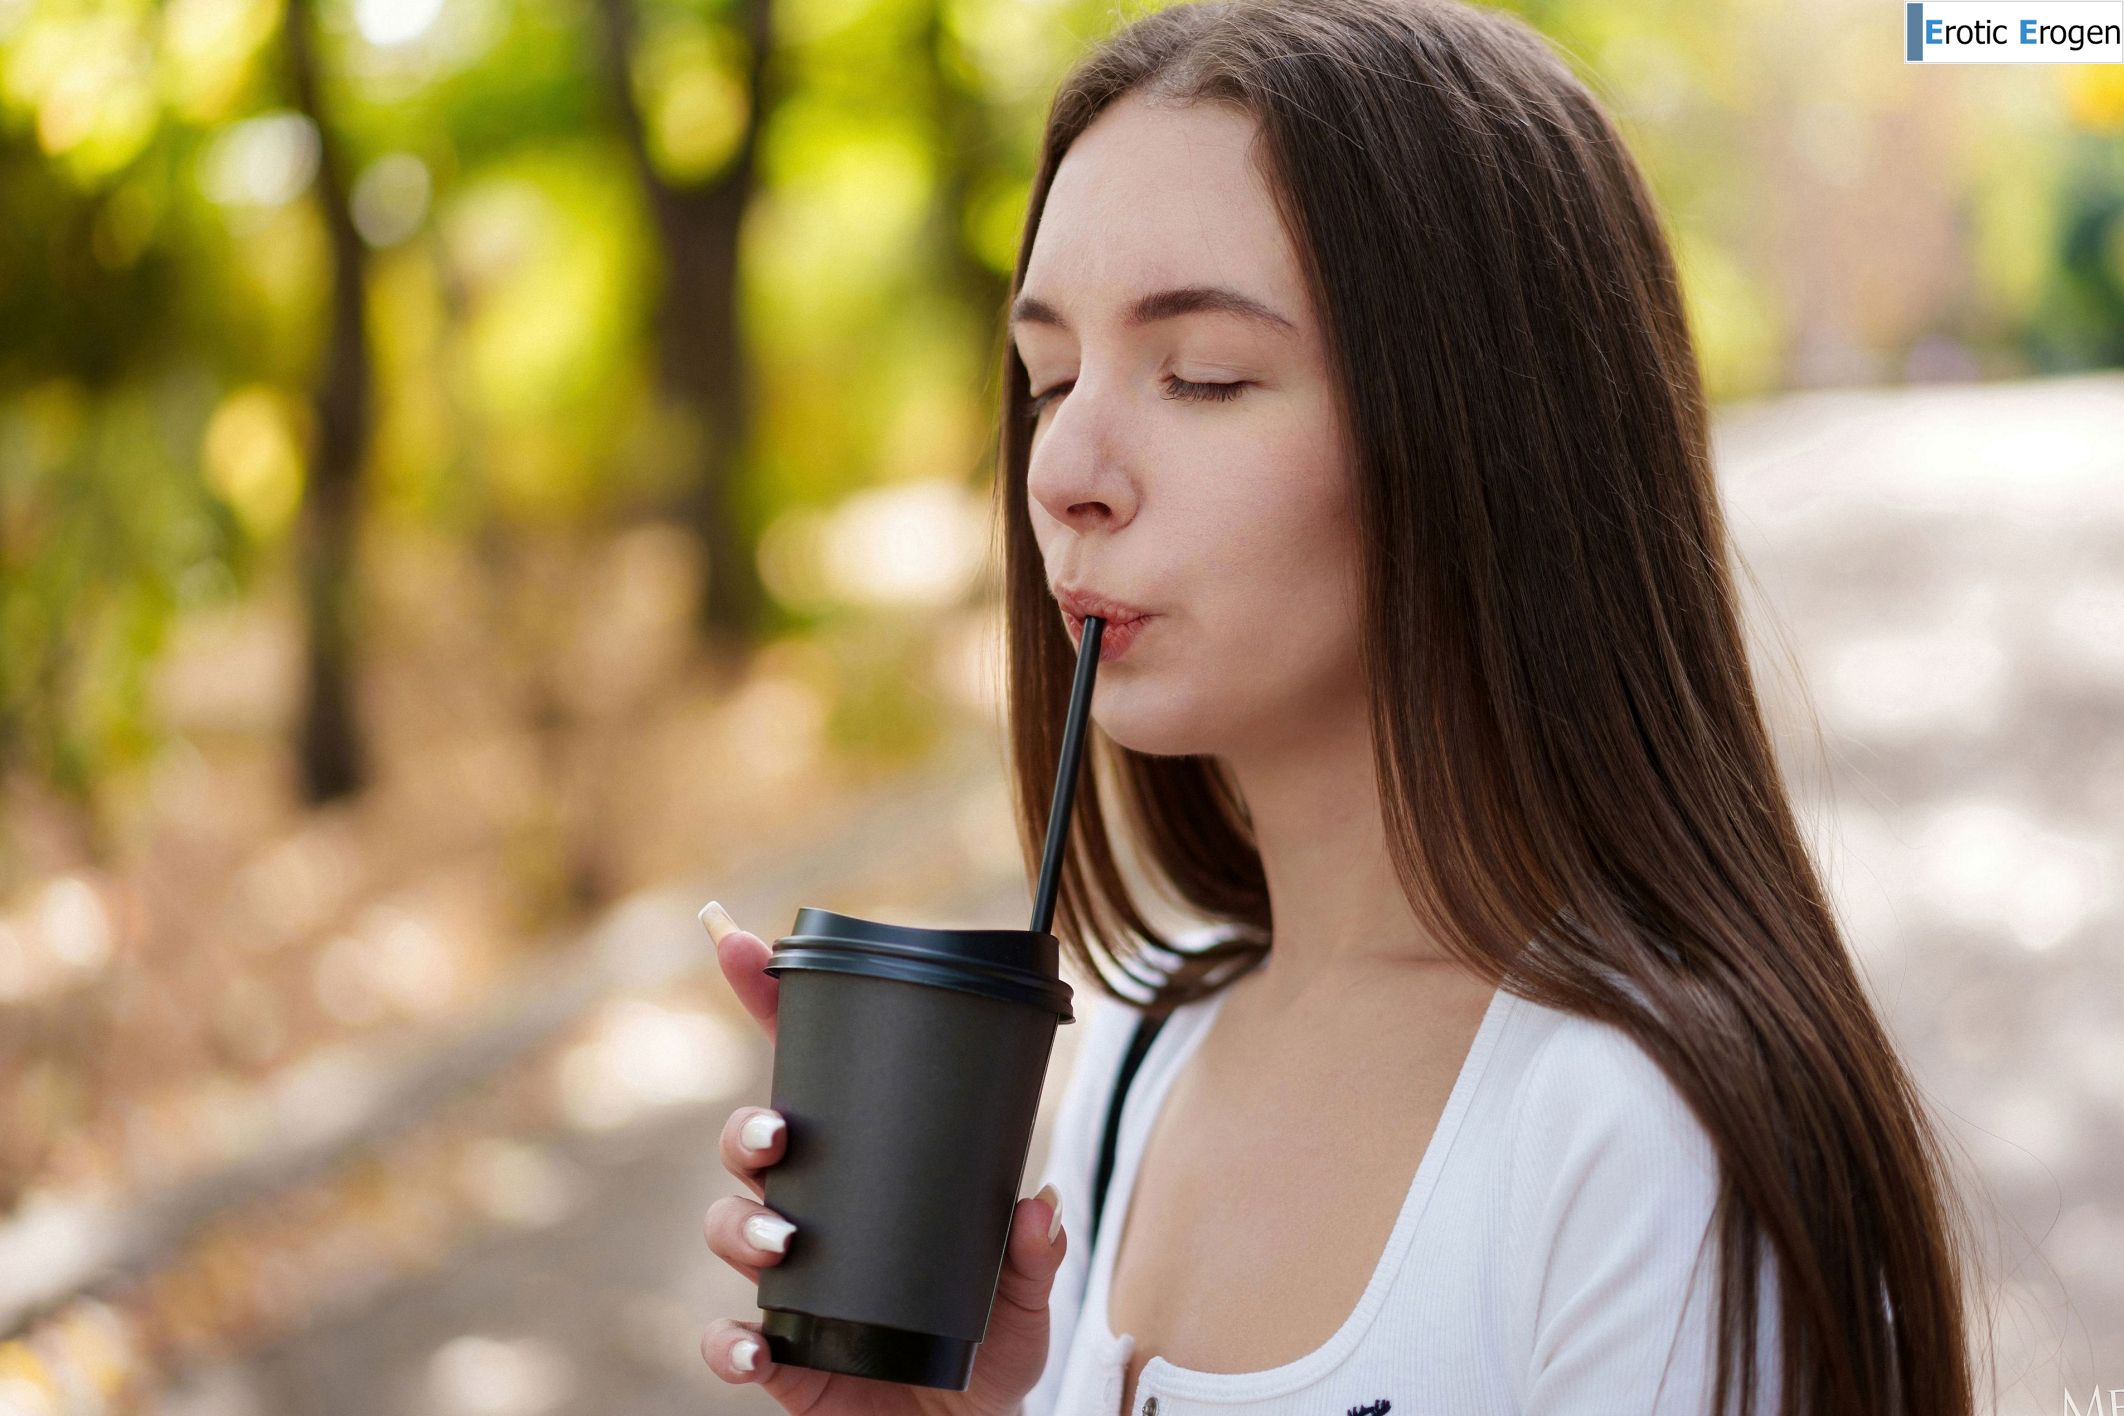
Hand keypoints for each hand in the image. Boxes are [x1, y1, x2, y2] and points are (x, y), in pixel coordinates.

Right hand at [697, 901, 1067, 1415]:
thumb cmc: (987, 1345)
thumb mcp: (1026, 1295)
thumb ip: (1035, 1253)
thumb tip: (1041, 1207)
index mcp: (863, 1171)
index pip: (807, 1074)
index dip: (766, 1003)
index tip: (735, 940)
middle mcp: (812, 1215)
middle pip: (750, 1148)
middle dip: (747, 1129)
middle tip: (777, 1136)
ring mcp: (786, 1287)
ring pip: (730, 1230)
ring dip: (742, 1227)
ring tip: (785, 1243)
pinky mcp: (779, 1360)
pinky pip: (730, 1345)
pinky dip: (731, 1345)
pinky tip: (756, 1347)